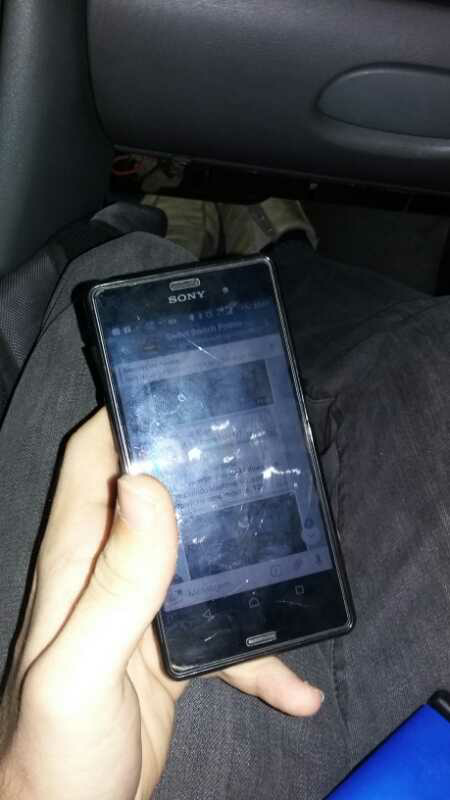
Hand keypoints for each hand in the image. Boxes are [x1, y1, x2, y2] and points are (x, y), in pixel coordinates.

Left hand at [0, 409, 323, 799]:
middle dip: (203, 467)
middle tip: (259, 451)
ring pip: (202, 553)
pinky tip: (295, 684)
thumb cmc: (53, 748)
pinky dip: (259, 655)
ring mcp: (144, 606)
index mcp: (79, 554)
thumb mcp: (80, 666)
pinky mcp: (173, 646)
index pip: (96, 457)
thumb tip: (148, 488)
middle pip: (160, 492)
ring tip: (296, 546)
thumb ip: (116, 583)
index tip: (183, 390)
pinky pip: (225, 635)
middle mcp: (111, 567)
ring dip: (244, 552)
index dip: (131, 416)